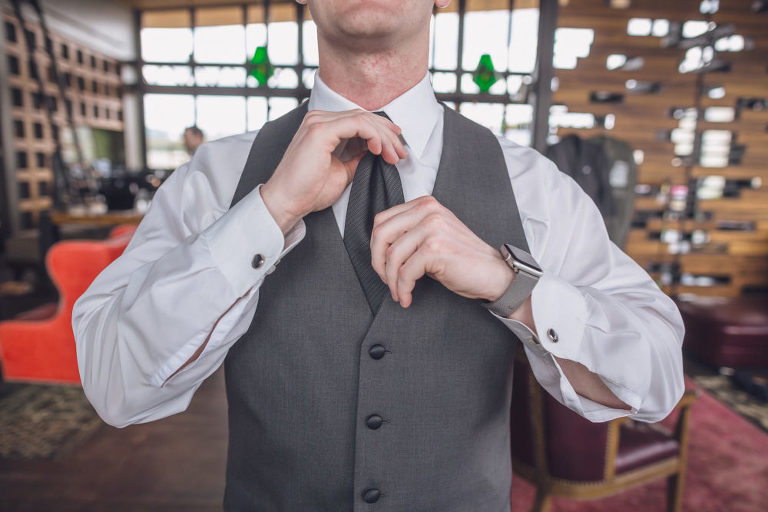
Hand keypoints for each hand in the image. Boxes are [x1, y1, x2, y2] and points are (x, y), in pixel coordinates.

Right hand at [261, 109, 407, 234]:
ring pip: (363, 118)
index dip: (382, 131)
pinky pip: (357, 124)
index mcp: (322, 127)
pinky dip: (373, 136)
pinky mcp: (320, 130)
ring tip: (395, 155)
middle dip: (388, 134)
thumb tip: (376, 153)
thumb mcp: (342, 171)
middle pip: (364, 116)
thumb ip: (357, 158)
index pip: (359, 120)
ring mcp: (318, 122)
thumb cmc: (308, 191)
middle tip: (402, 153)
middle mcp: (319, 119)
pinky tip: (379, 150)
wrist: (286, 202)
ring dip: (384, 137)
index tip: (397, 148)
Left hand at [370, 195, 514, 307]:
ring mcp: (432, 228)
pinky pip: (405, 272)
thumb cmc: (463, 260)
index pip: (382, 220)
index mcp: (425, 205)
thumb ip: (409, 235)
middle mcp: (427, 211)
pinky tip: (407, 298)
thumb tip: (379, 250)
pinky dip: (403, 289)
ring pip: (391, 256)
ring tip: (399, 293)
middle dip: (377, 263)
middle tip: (386, 281)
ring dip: (391, 281)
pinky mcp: (435, 249)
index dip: (376, 247)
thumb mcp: (433, 237)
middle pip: (381, 234)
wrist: (494, 274)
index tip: (383, 266)